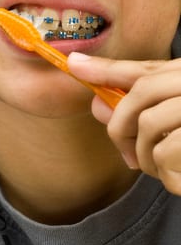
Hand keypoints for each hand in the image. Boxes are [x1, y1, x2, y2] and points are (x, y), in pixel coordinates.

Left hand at [68, 52, 180, 194]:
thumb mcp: (177, 111)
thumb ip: (139, 103)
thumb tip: (96, 103)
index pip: (143, 71)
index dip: (106, 70)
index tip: (74, 65)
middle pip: (140, 98)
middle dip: (121, 128)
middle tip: (126, 156)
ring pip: (151, 128)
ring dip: (145, 157)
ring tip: (158, 169)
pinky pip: (168, 156)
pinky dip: (166, 176)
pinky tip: (177, 179)